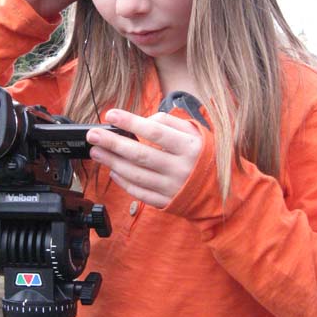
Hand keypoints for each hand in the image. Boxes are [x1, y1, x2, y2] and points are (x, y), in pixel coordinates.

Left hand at [86, 109, 204, 208]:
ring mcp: (172, 188)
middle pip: (140, 155)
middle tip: (93, 135)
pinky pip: (139, 193)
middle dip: (113, 144)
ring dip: (112, 162)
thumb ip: (170, 123)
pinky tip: (112, 171)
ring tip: (96, 151)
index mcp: (189, 147)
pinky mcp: (166, 202)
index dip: (131, 122)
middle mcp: (180, 168)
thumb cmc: (204, 156)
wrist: (223, 192)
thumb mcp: (196, 133)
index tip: (111, 114)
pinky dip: (123, 182)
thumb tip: (142, 121)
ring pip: (136, 175)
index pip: (155, 132)